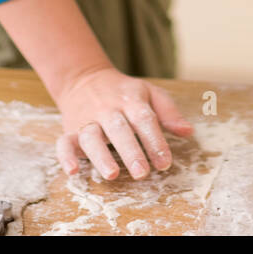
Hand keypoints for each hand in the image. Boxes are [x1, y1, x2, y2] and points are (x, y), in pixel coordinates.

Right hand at [55, 63, 193, 180]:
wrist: (85, 79)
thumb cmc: (123, 93)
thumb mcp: (148, 93)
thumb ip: (168, 112)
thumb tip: (188, 131)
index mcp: (130, 100)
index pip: (144, 119)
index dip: (155, 141)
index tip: (165, 162)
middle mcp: (108, 110)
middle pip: (119, 129)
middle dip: (130, 151)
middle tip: (142, 172)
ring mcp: (87, 120)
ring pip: (92, 137)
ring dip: (100, 156)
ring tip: (112, 174)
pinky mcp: (70, 130)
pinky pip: (64, 142)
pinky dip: (66, 156)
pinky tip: (73, 171)